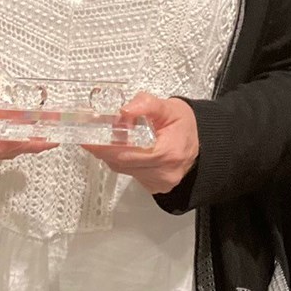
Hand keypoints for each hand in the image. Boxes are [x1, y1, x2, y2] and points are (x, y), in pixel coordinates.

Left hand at [83, 92, 198, 193]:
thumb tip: (124, 110)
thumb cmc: (186, 124)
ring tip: (105, 136)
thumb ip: (146, 105)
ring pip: (123, 169)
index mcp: (168, 153)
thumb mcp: (169, 107)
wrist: (202, 141)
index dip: (105, 145)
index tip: (88, 137)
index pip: (129, 153)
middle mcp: (164, 173)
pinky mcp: (155, 186)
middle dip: (104, 146)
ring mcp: (159, 183)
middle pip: (123, 163)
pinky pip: (130, 173)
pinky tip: (122, 147)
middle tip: (90, 132)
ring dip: (111, 152)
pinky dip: (122, 159)